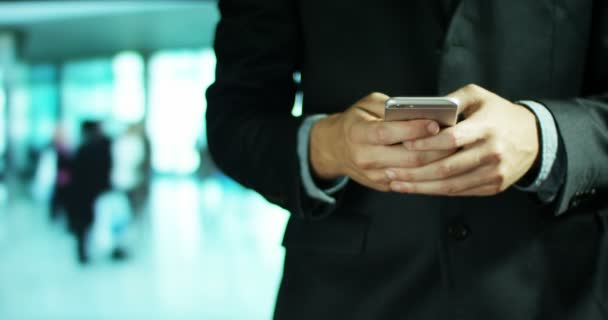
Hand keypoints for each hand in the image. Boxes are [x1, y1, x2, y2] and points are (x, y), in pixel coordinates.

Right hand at [310, 92, 455, 191]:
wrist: (334, 148)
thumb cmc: (356, 121)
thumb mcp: (367, 105)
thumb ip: (391, 107)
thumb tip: (422, 111)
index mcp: (358, 133)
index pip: (388, 133)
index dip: (413, 129)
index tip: (435, 122)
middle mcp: (364, 157)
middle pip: (407, 157)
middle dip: (435, 148)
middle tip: (456, 138)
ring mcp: (373, 175)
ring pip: (413, 172)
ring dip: (437, 162)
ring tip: (455, 149)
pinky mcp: (382, 185)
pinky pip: (411, 181)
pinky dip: (429, 172)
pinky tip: (443, 161)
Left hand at [386, 84, 539, 195]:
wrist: (535, 138)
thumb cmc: (499, 113)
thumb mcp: (479, 97)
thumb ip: (452, 100)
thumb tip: (422, 110)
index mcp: (487, 127)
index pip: (451, 139)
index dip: (426, 143)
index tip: (404, 144)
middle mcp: (492, 152)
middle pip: (446, 168)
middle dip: (414, 172)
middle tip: (390, 172)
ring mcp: (493, 173)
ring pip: (450, 185)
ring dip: (420, 187)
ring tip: (396, 184)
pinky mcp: (493, 187)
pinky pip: (460, 192)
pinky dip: (436, 192)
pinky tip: (417, 188)